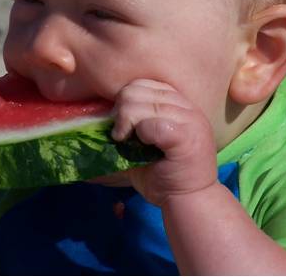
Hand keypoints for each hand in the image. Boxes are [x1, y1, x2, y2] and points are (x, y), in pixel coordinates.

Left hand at [112, 79, 217, 205]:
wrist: (189, 202)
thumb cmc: (164, 175)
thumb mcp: (145, 144)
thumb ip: (131, 125)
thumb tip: (95, 120)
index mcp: (179, 103)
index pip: (143, 83)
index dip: (126, 100)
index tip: (122, 125)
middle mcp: (187, 107)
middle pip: (137, 90)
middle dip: (121, 112)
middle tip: (120, 135)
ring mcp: (190, 120)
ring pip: (140, 105)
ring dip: (126, 124)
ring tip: (127, 142)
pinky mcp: (186, 137)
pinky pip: (150, 124)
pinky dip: (140, 135)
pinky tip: (141, 148)